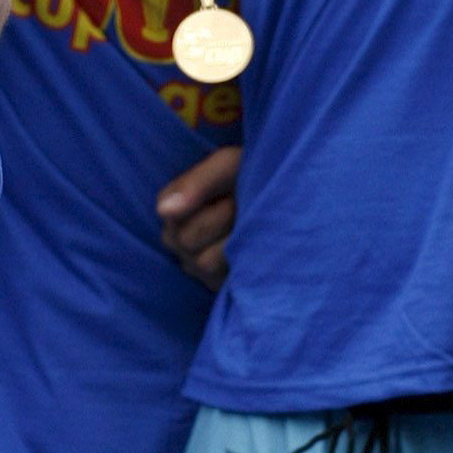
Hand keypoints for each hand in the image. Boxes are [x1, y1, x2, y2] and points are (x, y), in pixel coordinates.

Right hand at [157, 141, 240, 289]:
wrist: (289, 199)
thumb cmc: (251, 176)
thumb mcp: (227, 166)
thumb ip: (196, 184)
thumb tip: (163, 211)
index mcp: (172, 205)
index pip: (172, 214)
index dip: (206, 204)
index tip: (229, 193)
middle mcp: (177, 238)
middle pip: (187, 240)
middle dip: (223, 221)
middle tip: (244, 208)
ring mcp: (195, 265)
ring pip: (204, 263)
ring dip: (234, 243)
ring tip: (250, 228)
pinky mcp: (217, 285)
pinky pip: (221, 283)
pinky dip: (241, 265)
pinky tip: (251, 249)